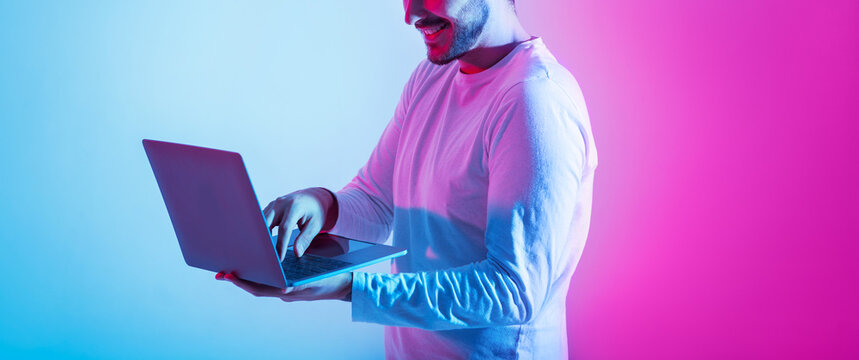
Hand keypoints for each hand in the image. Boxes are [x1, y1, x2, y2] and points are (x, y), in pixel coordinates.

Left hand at [216, 271, 352, 301]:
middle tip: (222, 272)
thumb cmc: (331, 282)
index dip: (243, 283)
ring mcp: (287, 289)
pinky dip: (262, 273)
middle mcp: (284, 292)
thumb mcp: (314, 282)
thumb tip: (283, 290)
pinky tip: (257, 264)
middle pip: (257, 286)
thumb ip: (298, 286)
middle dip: (240, 279)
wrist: (345, 286)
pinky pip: (272, 279)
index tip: (229, 275)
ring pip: (263, 282)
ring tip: (235, 266)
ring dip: (249, 276)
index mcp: (286, 292)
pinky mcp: (292, 284)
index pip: (258, 289)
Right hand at [263, 187, 337, 260]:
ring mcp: (274, 204)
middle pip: (267, 223)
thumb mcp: (316, 225)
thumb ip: (305, 238)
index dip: (281, 244)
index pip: (284, 228)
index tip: (279, 258)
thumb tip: (297, 253)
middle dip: (265, 240)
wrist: (313, 197)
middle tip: (267, 256)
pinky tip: (265, 243)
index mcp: (294, 206)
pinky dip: (263, 231)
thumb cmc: (315, 211)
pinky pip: (263, 220)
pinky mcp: (270, 207)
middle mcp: (281, 203)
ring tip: (264, 252)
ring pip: (262, 222)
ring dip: (262, 236)